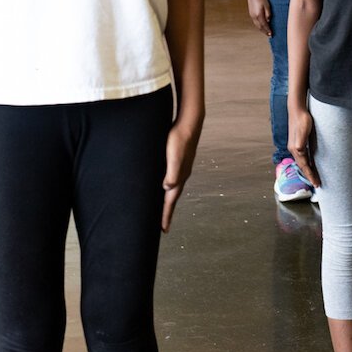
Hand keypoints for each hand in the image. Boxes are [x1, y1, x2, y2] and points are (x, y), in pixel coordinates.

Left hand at [161, 114, 202, 231]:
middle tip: (163, 226)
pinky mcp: (178, 160)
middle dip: (167, 212)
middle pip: (172, 198)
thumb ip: (172, 172)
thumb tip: (167, 188)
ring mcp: (180, 168)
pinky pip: (171, 179)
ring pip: (172, 188)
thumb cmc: (179, 138)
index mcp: (179, 176)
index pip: (170, 201)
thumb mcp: (174, 156)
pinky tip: (163, 185)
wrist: (189, 121)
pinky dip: (167, 187)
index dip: (166, 215)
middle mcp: (181, 174)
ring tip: (162, 209)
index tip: (163, 230)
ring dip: (167, 200)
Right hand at [246, 0, 271, 36]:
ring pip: (257, 25)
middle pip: (260, 27)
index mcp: (259, 15)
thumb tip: (268, 21)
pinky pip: (255, 22)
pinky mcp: (251, 14)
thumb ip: (268, 14)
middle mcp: (254, 17)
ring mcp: (252, 15)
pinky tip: (261, 25)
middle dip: (264, 31)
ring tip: (265, 31)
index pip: (264, 25)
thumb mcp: (267, 5)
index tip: (271, 34)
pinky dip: (259, 25)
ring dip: (261, 29)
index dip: (268, 30)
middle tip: (269, 35)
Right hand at [287, 104, 316, 188]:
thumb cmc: (302, 119)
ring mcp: (295, 146)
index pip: (304, 166)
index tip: (316, 184)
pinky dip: (306, 163)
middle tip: (317, 184)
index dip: (310, 175)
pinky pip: (302, 157)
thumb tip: (300, 151)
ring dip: (307, 170)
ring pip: (302, 162)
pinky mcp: (298, 142)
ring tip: (314, 177)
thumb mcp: (303, 131)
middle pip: (302, 166)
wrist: (297, 109)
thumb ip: (301, 142)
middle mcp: (294, 149)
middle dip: (309, 175)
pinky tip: (310, 163)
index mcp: (295, 148)